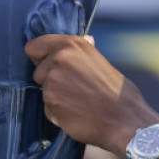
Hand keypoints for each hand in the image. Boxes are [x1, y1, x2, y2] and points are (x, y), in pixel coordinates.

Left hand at [25, 34, 158, 153]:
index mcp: (71, 45)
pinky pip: (48, 107)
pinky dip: (58, 112)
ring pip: (43, 90)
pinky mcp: (51, 102)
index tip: (49, 65)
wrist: (124, 119)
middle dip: (49, 80)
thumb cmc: (117, 92)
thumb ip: (83, 53)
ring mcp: (52, 81)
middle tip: (73, 88)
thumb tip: (85, 39)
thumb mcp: (101, 62)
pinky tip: (76, 112)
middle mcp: (59, 59)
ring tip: (78, 101)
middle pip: (37, 71)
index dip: (40, 57)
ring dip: (55, 97)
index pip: (34, 46)